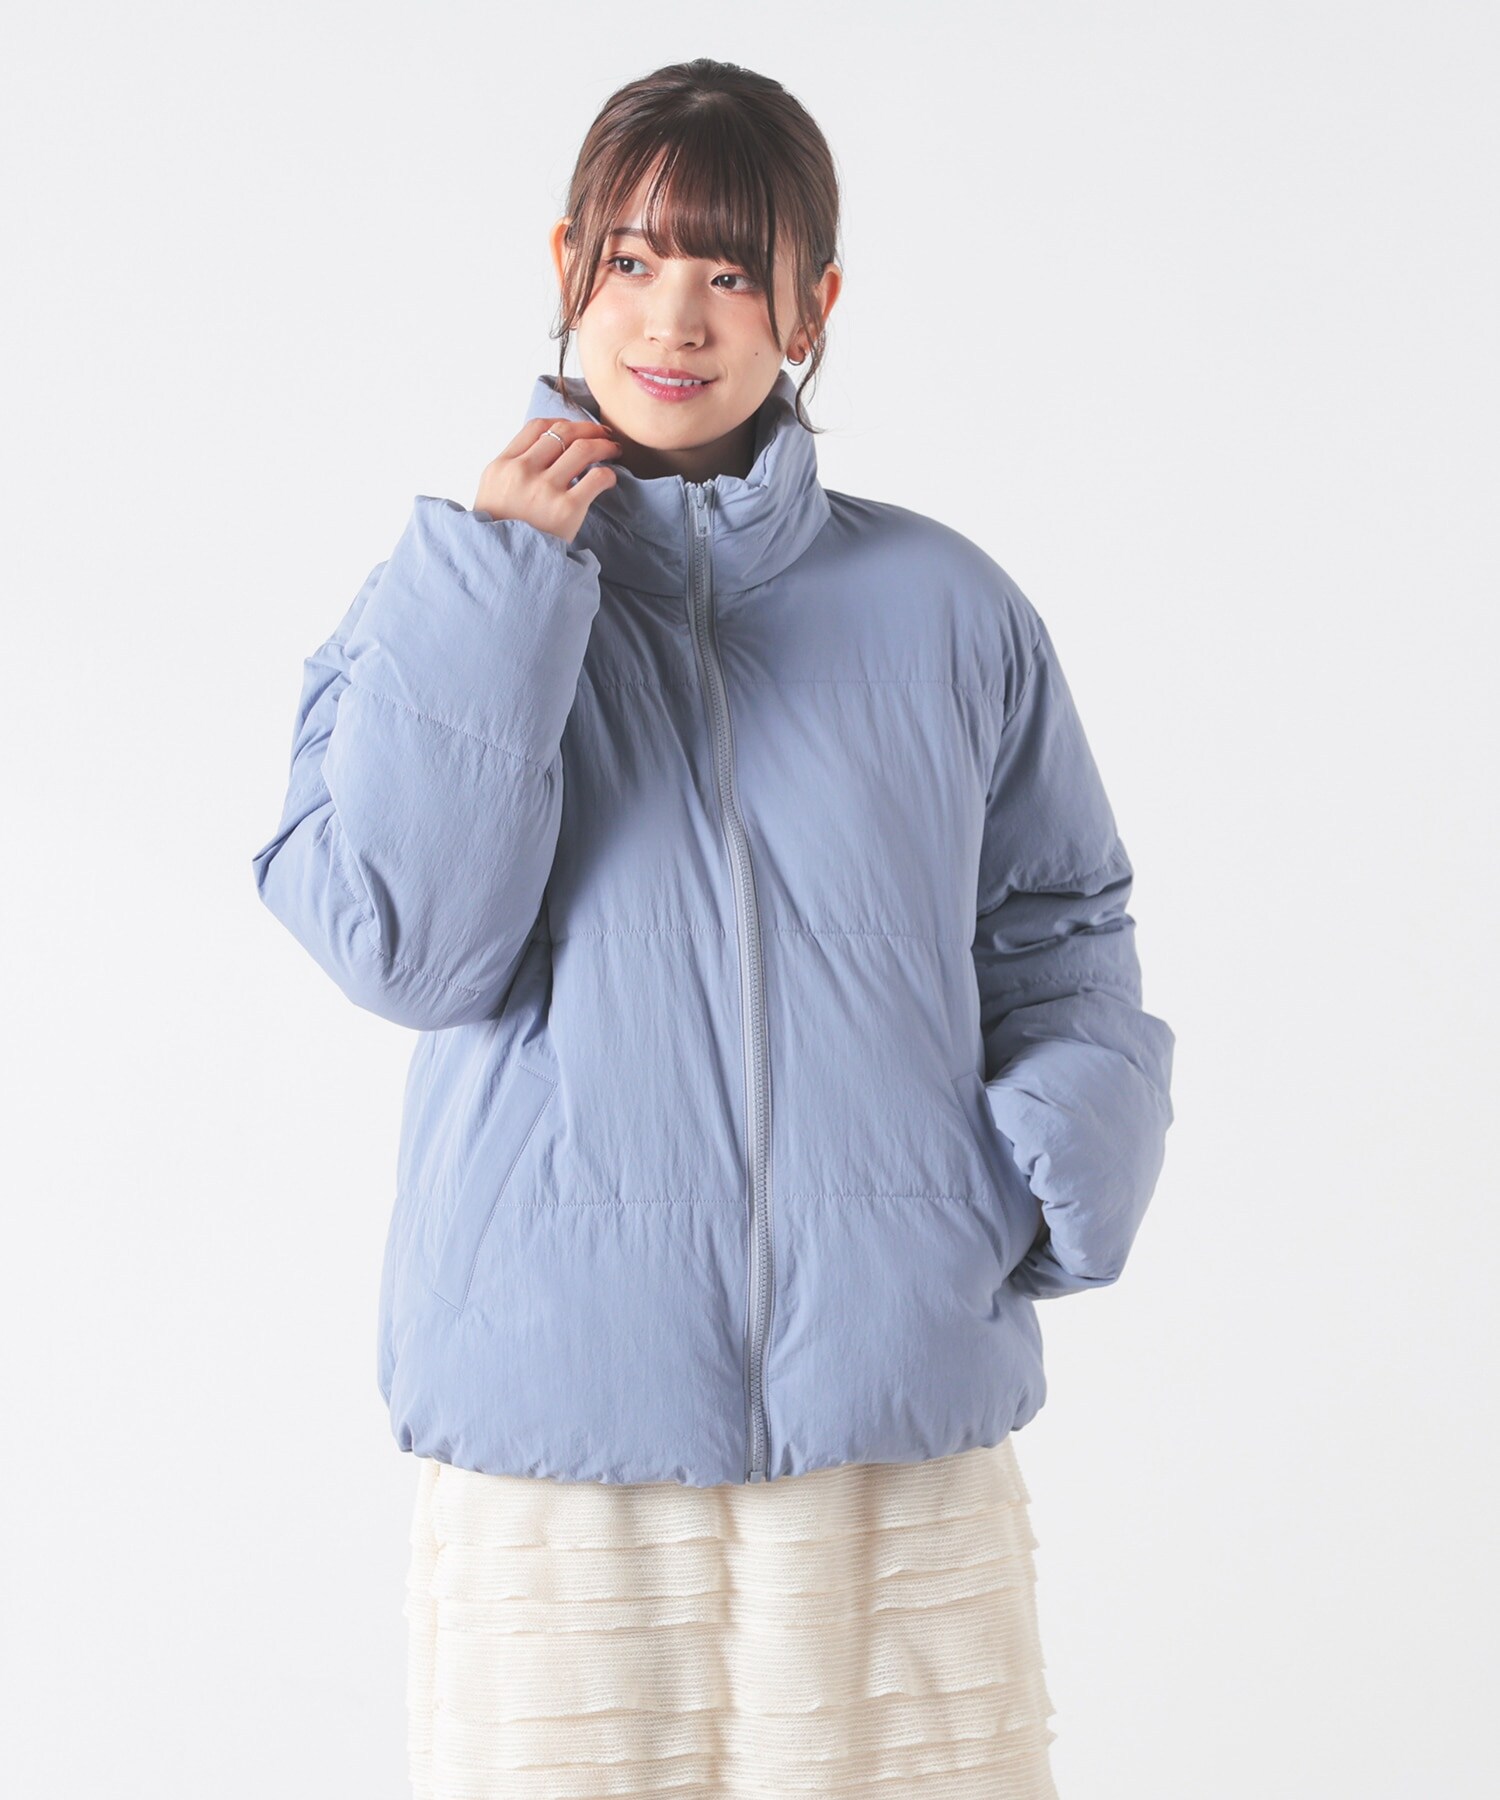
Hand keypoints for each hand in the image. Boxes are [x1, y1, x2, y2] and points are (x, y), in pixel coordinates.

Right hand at [472, 418, 622, 543]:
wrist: (502, 569)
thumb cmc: (501, 534)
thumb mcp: (492, 493)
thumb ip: (513, 469)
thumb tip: (545, 451)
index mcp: (502, 466)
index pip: (537, 427)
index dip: (564, 423)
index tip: (578, 430)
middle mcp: (522, 472)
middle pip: (564, 432)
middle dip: (590, 429)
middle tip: (605, 435)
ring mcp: (544, 490)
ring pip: (583, 448)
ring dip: (604, 445)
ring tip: (614, 450)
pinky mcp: (566, 510)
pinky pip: (597, 478)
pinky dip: (608, 474)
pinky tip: (610, 479)